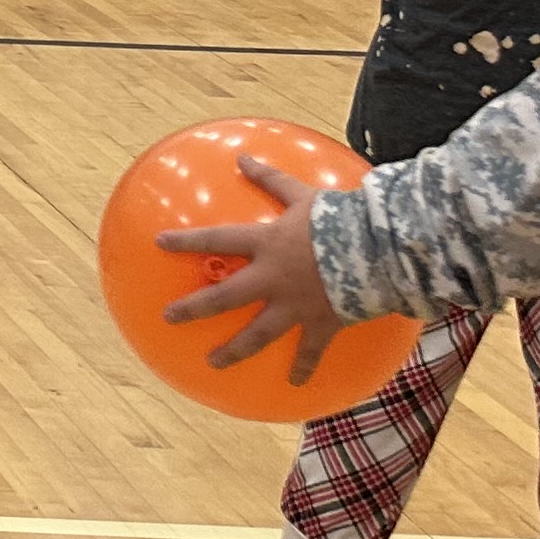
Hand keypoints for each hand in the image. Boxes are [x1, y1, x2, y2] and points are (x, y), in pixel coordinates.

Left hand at [156, 156, 344, 380]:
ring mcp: (295, 305)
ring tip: (213, 362)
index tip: (159, 243)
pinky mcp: (321, 323)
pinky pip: (310, 350)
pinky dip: (303, 367)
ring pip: (257, 333)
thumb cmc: (341, 217)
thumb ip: (270, 178)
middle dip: (193, 308)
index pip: (215, 239)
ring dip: (234, 350)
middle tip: (168, 317)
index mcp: (265, 244)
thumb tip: (242, 155)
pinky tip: (295, 384)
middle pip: (224, 297)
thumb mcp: (302, 193)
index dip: (186, 241)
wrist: (380, 249)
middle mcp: (272, 278)